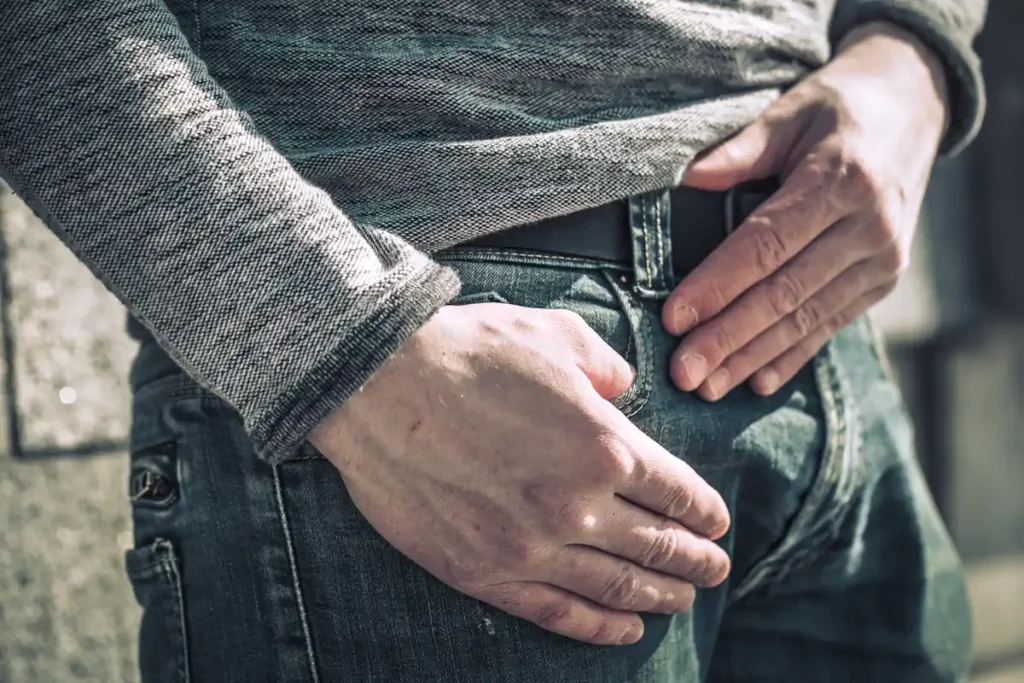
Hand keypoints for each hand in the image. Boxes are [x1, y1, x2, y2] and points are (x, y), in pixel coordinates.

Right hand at [311, 302, 730, 645]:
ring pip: (617, 586)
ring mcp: (532, 547)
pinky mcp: (487, 573)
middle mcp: (578, 505)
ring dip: (661, 597)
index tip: (718, 523)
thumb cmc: (467, 352)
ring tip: (685, 601)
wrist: (376, 386)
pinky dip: (600, 626)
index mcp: (605, 446)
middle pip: (657, 545)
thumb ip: (605, 364)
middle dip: (695, 560)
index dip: (705, 511)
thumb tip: (623, 389)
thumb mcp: (553, 335)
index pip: (677, 492)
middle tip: (716, 569)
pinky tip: (625, 629)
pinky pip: (559, 612)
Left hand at [664, 22, 948, 399]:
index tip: (674, 318)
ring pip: (806, 318)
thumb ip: (740, 150)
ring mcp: (882, 259)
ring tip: (707, 387)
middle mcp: (869, 226)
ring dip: (752, 356)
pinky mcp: (884, 280)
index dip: (718, 285)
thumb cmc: (837, 107)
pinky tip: (756, 382)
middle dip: (728, 337)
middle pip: (785, 293)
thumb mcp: (789, 112)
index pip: (766, 244)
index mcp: (842, 180)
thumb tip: (687, 180)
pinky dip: (791, 355)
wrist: (915, 104)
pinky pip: (830, 324)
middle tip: (683, 371)